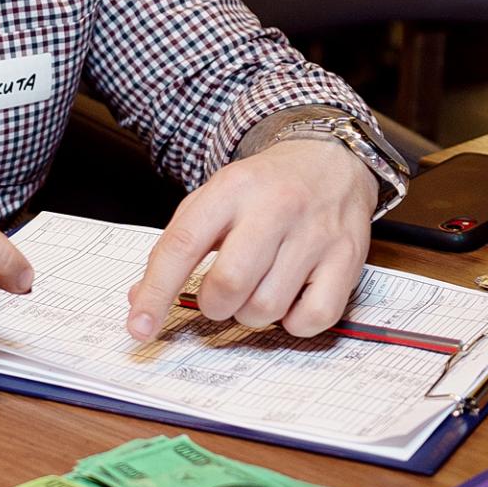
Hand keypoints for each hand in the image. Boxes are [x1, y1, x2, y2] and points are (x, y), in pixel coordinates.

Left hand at [125, 138, 376, 340]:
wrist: (329, 160)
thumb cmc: (264, 188)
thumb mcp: (213, 200)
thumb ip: (177, 246)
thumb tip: (140, 299)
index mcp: (231, 189)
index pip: (183, 244)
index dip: (156, 291)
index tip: (139, 326)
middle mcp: (275, 207)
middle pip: (229, 283)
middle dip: (214, 305)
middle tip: (219, 297)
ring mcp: (315, 233)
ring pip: (267, 307)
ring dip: (252, 314)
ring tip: (258, 289)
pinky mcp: (348, 258)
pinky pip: (313, 319)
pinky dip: (294, 322)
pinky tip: (291, 298)